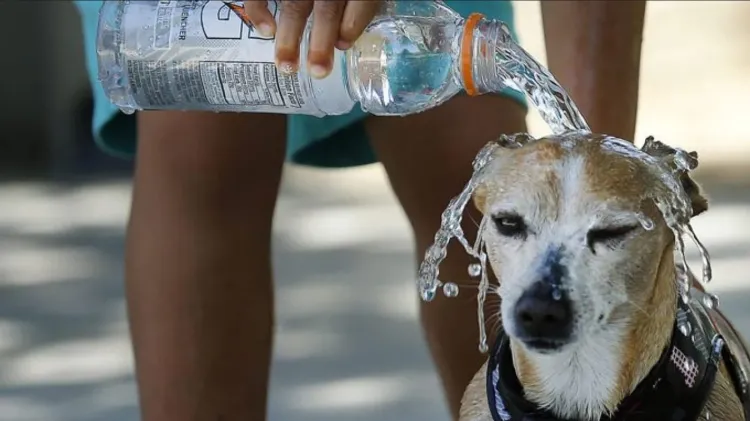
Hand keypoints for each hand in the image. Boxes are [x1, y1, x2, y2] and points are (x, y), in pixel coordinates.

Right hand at [243, 0, 382, 77]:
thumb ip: (357, 4)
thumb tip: (344, 39)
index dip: (354, 22)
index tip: (343, 46)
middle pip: (326, 6)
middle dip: (321, 41)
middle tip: (318, 72)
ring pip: (295, 6)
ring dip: (290, 37)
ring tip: (287, 67)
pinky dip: (260, 10)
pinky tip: (267, 32)